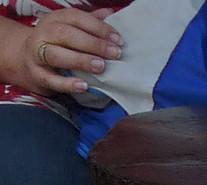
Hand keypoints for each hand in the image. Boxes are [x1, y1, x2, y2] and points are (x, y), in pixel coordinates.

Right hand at [0, 9, 122, 95]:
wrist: (26, 59)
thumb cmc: (57, 43)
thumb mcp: (71, 29)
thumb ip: (90, 22)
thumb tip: (110, 13)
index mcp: (55, 20)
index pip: (76, 18)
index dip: (98, 27)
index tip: (118, 40)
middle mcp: (44, 34)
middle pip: (66, 35)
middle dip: (93, 44)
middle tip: (115, 54)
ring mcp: (36, 54)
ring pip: (56, 55)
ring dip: (80, 61)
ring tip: (101, 66)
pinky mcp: (36, 74)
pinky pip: (50, 79)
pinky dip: (67, 83)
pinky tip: (83, 86)